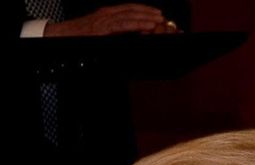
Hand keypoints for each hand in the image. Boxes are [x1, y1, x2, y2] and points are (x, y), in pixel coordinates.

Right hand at [44, 4, 171, 36]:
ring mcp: (104, 20)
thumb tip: (130, 36)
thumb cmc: (79, 36)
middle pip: (132, 10)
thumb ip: (114, 32)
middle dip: (149, 13)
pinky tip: (148, 26)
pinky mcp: (102, 29)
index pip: (129, 8)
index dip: (144, 9)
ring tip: (159, 20)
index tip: (157, 13)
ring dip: (147, 18)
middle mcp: (107, 14)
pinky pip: (123, 25)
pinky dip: (137, 25)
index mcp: (107, 14)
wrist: (61, 36)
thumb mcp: (100, 31)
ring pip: (130, 15)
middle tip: (163, 17)